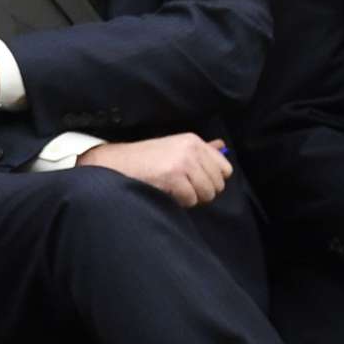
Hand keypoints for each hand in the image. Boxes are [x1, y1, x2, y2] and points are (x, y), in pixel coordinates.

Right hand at [79, 135, 231, 207]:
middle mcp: (192, 149)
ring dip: (192, 198)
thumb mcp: (175, 147)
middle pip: (218, 184)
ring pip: (207, 194)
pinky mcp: (175, 177)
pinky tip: (166, 192)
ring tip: (174, 189)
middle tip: (182, 187)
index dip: (212, 179)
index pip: (225, 168)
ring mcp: (184, 163)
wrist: (117, 164)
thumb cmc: (146, 158)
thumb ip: (200, 149)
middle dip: (202, 191)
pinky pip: (191, 200)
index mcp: (194, 141)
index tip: (196, 180)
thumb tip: (221, 145)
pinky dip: (180, 202)